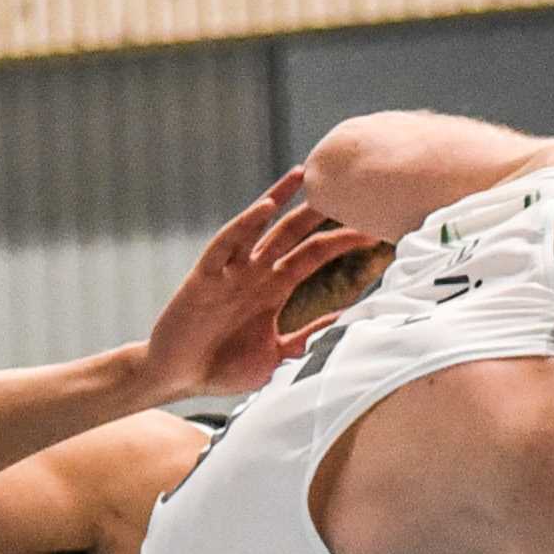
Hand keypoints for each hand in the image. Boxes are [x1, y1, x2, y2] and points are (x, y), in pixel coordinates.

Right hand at [144, 170, 383, 396]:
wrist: (179, 378)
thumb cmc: (224, 368)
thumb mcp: (280, 354)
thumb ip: (309, 336)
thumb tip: (347, 323)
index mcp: (273, 288)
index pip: (313, 254)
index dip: (341, 240)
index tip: (374, 231)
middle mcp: (254, 272)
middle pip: (292, 232)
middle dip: (319, 211)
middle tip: (350, 189)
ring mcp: (229, 271)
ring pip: (259, 226)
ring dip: (279, 199)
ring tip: (303, 175)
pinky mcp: (204, 276)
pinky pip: (225, 244)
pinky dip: (244, 224)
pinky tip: (264, 208)